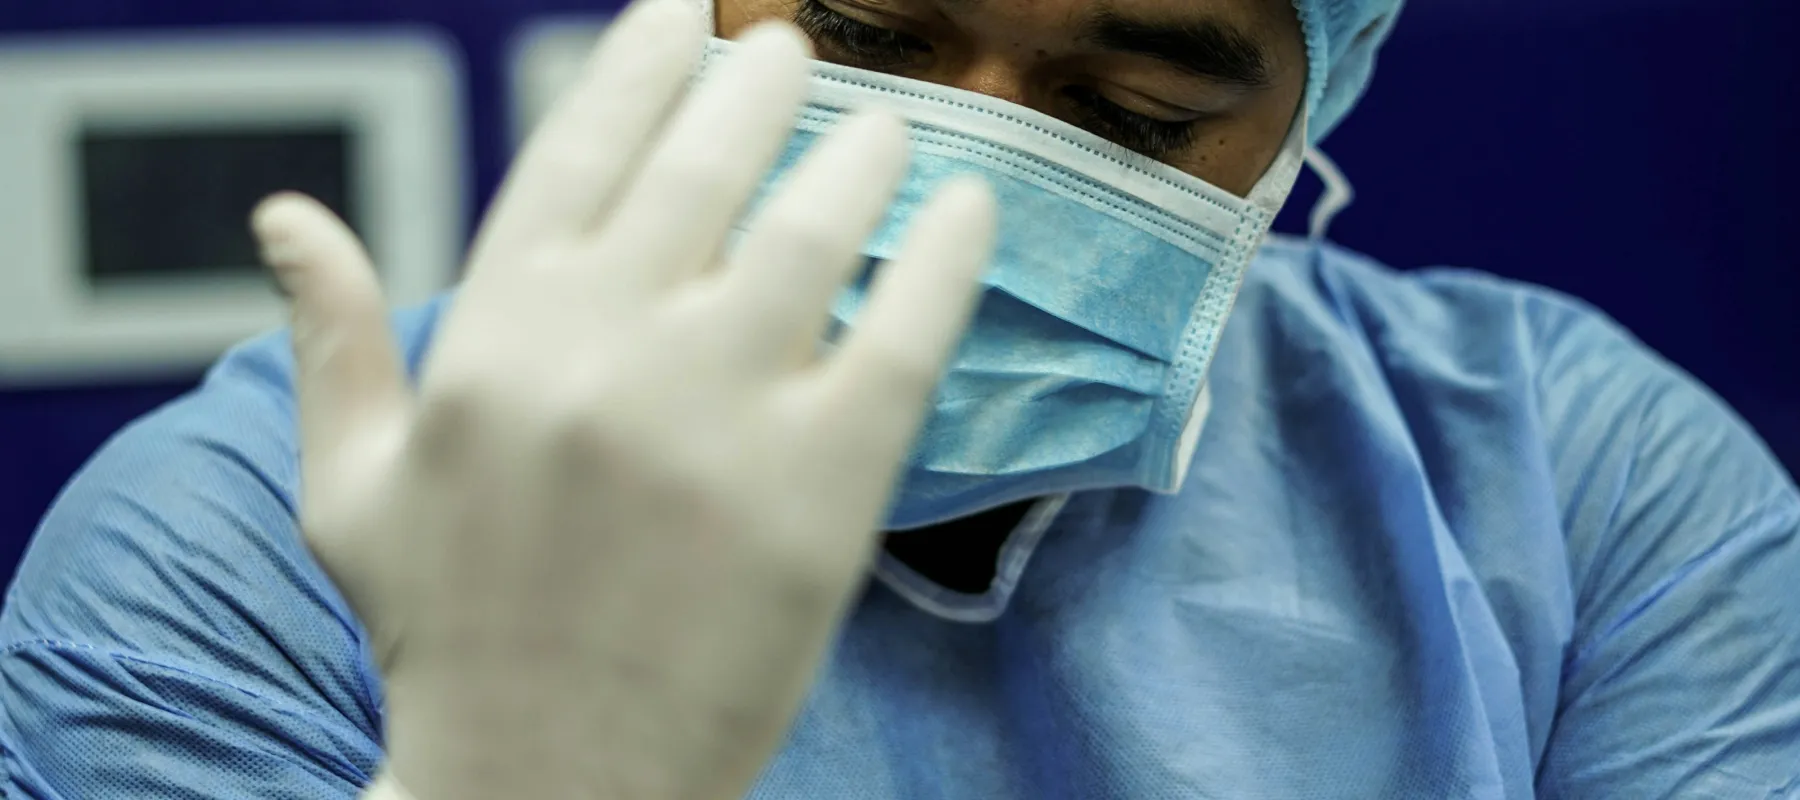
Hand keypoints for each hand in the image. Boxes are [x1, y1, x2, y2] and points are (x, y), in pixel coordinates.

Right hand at [249, 0, 996, 795]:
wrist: (548, 789)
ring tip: (888, 124)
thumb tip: (280, 218)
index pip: (578, 148)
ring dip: (860, 152)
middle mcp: (603, 352)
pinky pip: (903, 334)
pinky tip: (968, 206)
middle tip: (795, 50)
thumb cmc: (452, 633)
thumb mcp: (353, 486)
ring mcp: (717, 417)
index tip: (682, 8)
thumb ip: (331, 340)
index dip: (638, 60)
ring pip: (813, 231)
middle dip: (759, 84)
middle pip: (706, 166)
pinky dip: (944, 258)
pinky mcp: (821, 491)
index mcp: (492, 335)